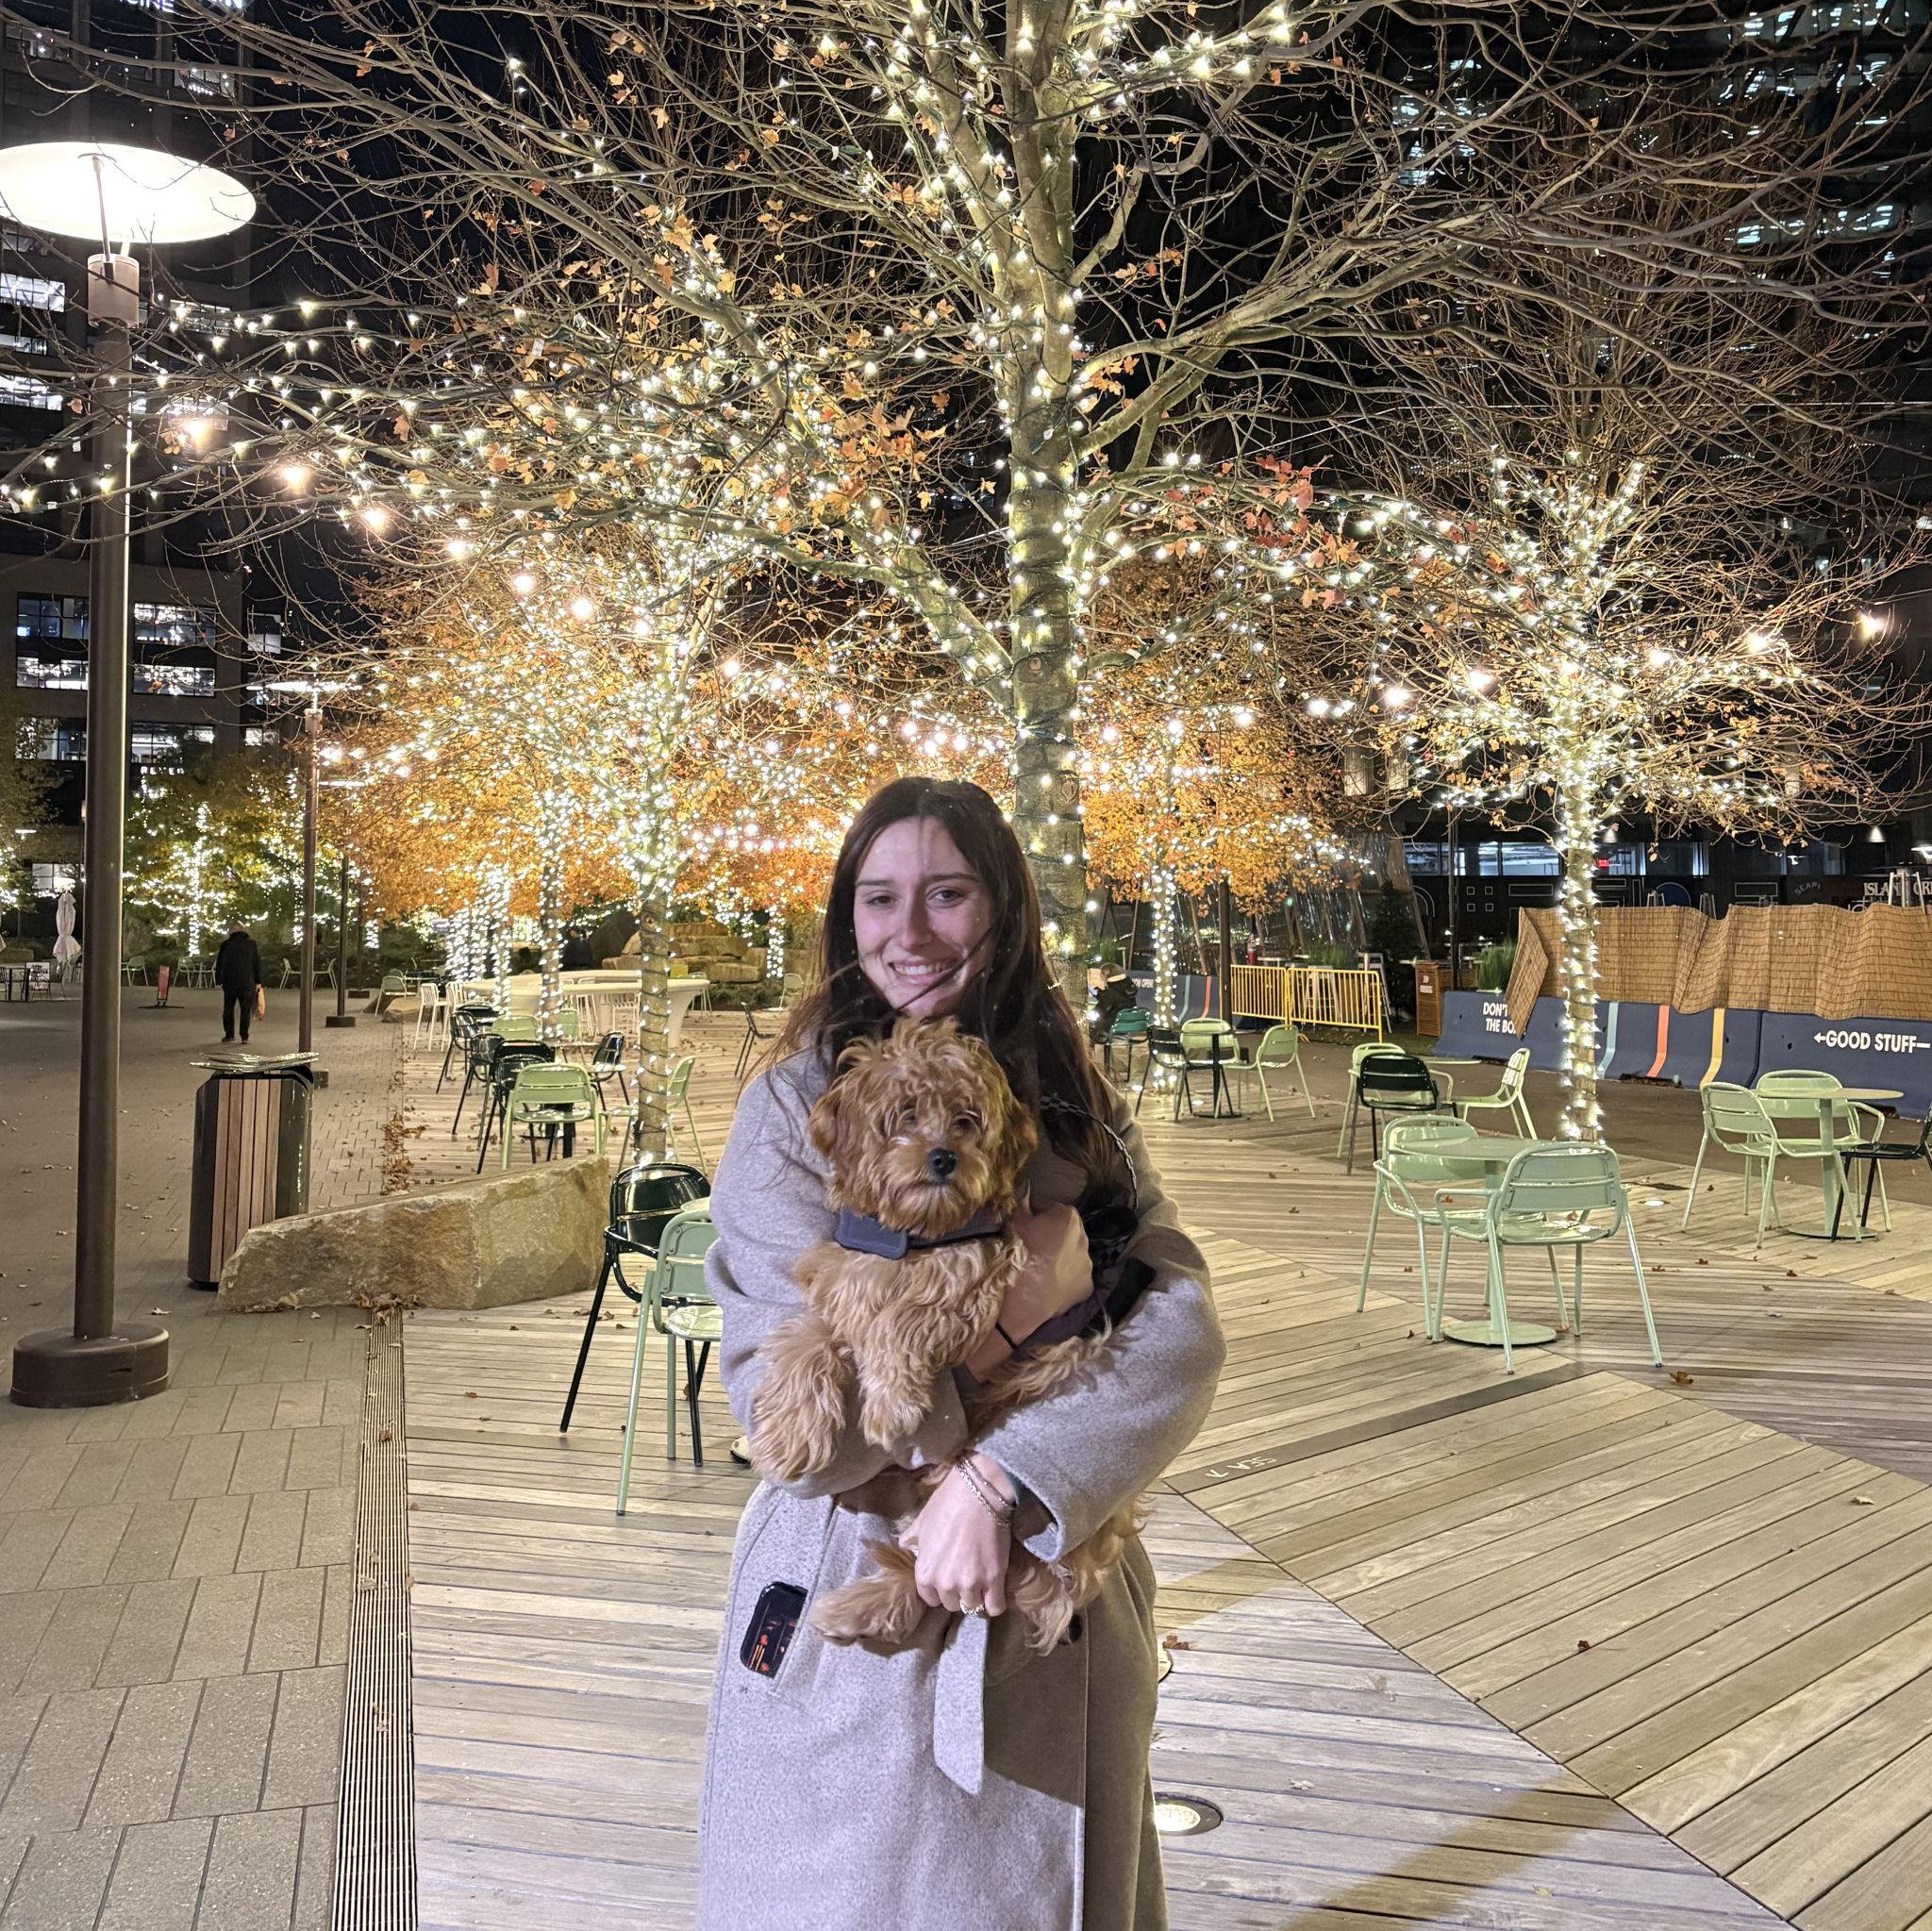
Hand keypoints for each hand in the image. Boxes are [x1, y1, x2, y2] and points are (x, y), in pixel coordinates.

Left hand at [899, 1456, 1013, 1615]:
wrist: (979, 1492)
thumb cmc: (948, 1503)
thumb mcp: (922, 1521)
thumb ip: (911, 1540)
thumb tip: (905, 1545)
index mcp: (924, 1572)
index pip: (929, 1598)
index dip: (938, 1589)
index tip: (947, 1579)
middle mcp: (945, 1584)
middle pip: (951, 1604)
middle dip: (957, 1592)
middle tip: (965, 1574)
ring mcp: (970, 1583)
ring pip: (972, 1605)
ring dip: (976, 1595)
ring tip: (981, 1580)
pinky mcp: (994, 1579)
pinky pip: (995, 1607)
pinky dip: (995, 1602)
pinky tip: (995, 1591)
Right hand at [1008, 1202, 1091, 1328]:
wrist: (1025, 1296)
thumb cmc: (1019, 1253)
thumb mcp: (1014, 1221)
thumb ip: (1021, 1208)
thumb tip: (1023, 1205)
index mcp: (1067, 1216)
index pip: (1046, 1207)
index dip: (1032, 1214)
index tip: (1022, 1223)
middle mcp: (1083, 1237)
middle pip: (1062, 1232)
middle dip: (1049, 1236)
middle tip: (1030, 1247)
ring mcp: (1087, 1264)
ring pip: (1070, 1255)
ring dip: (1058, 1258)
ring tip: (1039, 1269)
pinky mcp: (1086, 1287)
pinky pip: (1074, 1278)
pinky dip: (1064, 1279)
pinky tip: (1049, 1284)